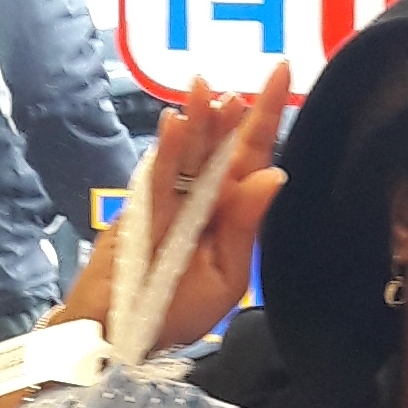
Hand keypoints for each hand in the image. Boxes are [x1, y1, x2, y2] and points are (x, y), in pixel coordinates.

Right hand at [60, 69, 290, 362]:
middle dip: (225, 115)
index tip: (282, 70)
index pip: (252, 155)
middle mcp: (201, 197)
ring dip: (195, 123)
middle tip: (233, 87)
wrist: (125, 338)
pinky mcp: (137, 211)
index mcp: (230, 210)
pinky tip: (173, 126)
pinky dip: (163, 152)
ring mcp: (167, 200)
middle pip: (217, 146)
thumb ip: (244, 226)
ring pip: (186, 154)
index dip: (265, 115)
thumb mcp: (226, 276)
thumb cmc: (177, 309)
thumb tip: (274, 175)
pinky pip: (154, 178)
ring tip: (203, 92)